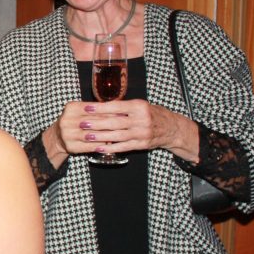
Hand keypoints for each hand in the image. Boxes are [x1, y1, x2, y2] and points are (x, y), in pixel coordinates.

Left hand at [63, 99, 199, 160]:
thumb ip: (123, 107)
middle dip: (97, 123)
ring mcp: (142, 133)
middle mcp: (141, 119)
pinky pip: (124, 147)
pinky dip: (111, 148)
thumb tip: (101, 107)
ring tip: (87, 136)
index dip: (100, 108)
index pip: (116, 106)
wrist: (172, 128)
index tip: (86, 108)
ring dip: (101, 137)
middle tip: (82, 124)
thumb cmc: (152, 114)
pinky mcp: (142, 144)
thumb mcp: (140, 106)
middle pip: (115, 122)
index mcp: (139, 106)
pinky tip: (99, 148)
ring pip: (117, 136)